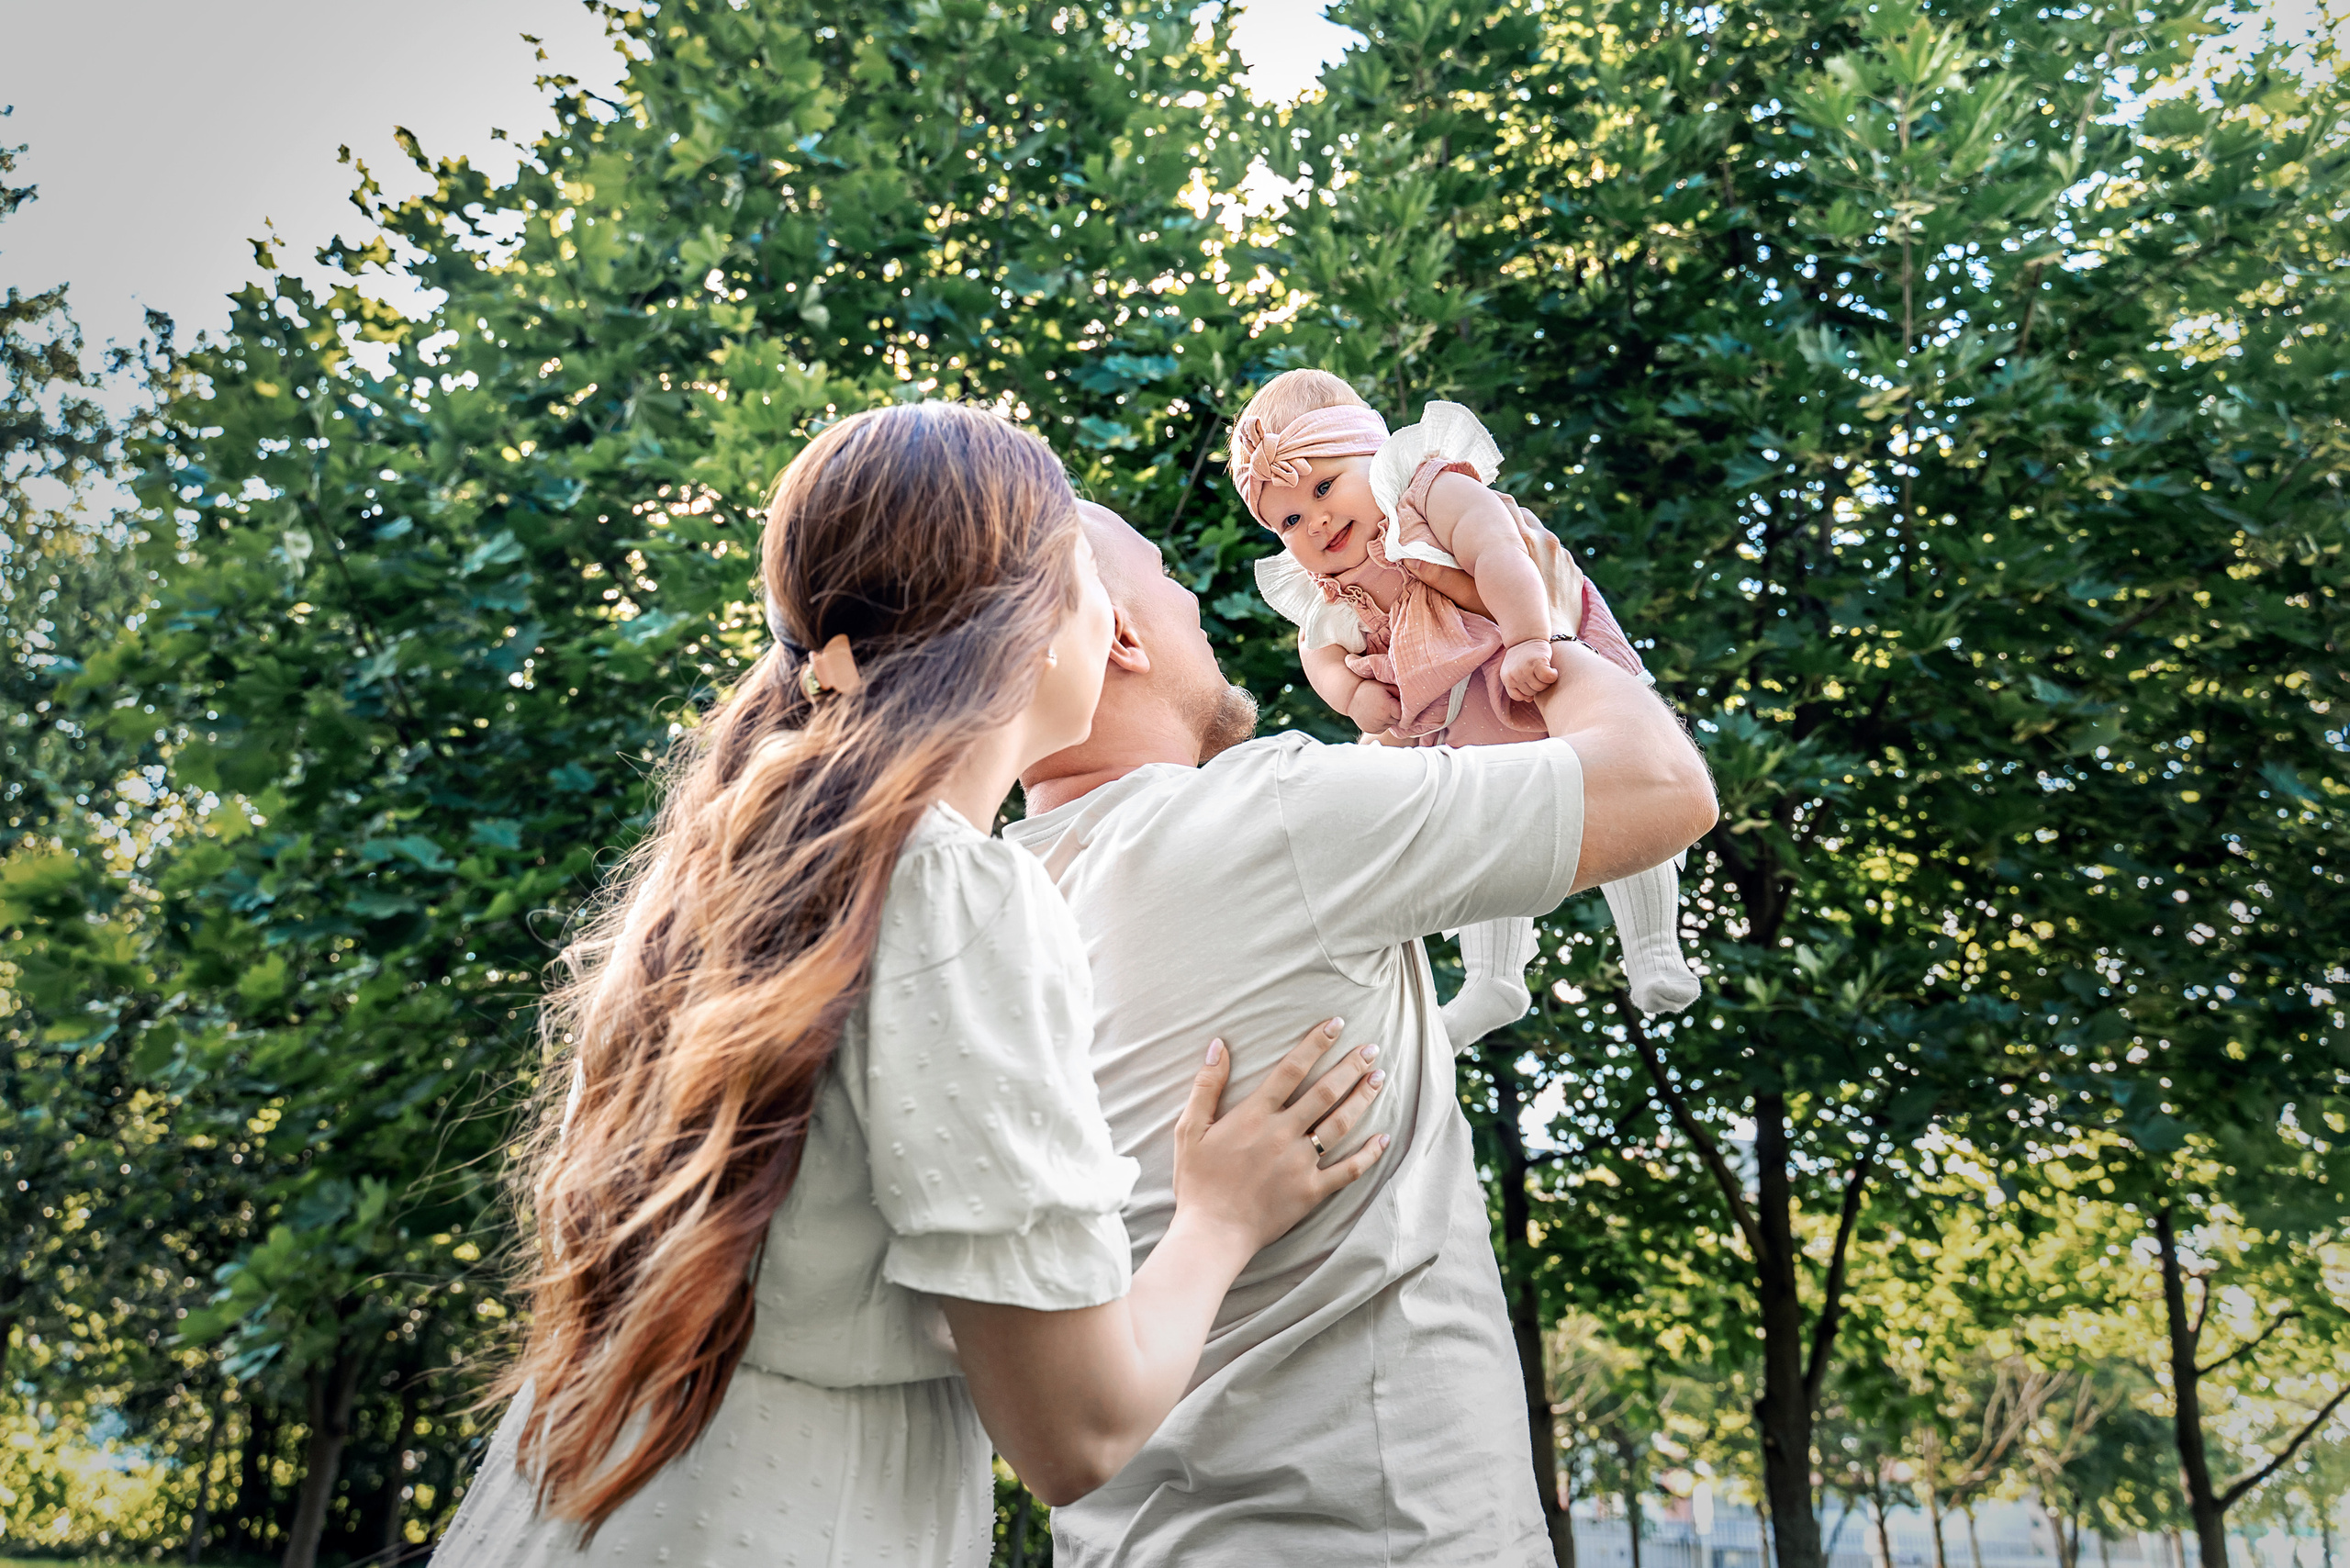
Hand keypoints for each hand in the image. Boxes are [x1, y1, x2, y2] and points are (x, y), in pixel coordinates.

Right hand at [1173, 1018, 1388, 1254]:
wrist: (1212, 1232)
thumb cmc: (1198, 1181)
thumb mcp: (1190, 1129)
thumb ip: (1206, 1085)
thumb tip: (1218, 1045)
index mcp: (1254, 1115)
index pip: (1291, 1069)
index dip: (1315, 1043)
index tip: (1336, 1024)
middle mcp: (1282, 1134)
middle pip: (1324, 1092)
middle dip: (1351, 1066)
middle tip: (1372, 1048)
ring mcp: (1300, 1163)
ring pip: (1340, 1123)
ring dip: (1362, 1098)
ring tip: (1379, 1078)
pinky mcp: (1311, 1191)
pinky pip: (1347, 1170)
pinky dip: (1368, 1154)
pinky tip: (1383, 1137)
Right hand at [1346, 678, 1402, 734]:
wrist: (1349, 696)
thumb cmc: (1370, 688)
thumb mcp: (1385, 686)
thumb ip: (1399, 692)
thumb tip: (1412, 698)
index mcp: (1388, 707)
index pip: (1403, 713)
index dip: (1401, 708)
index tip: (1396, 702)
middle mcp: (1382, 718)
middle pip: (1397, 720)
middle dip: (1395, 713)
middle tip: (1387, 704)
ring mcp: (1375, 726)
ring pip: (1390, 725)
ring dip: (1388, 719)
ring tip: (1380, 709)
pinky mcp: (1370, 730)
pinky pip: (1381, 728)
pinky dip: (1381, 723)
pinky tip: (1375, 714)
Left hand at [1501, 638, 1559, 701]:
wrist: (1527, 635)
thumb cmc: (1523, 655)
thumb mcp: (1515, 670)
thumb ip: (1519, 685)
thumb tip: (1528, 700)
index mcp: (1506, 678)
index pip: (1519, 696)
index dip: (1528, 692)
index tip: (1532, 682)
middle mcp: (1514, 675)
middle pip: (1532, 692)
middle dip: (1538, 685)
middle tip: (1540, 673)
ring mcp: (1525, 669)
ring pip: (1541, 687)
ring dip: (1547, 681)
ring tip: (1545, 670)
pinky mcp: (1538, 663)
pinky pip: (1549, 678)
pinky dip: (1553, 675)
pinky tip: (1552, 669)